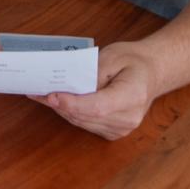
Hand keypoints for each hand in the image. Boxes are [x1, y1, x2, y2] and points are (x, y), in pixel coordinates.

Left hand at [30, 41, 159, 139]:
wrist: (152, 74)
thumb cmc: (134, 61)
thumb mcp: (113, 56)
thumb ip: (93, 72)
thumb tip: (70, 86)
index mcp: (133, 96)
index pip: (98, 106)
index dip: (73, 103)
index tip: (52, 95)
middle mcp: (128, 118)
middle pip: (86, 116)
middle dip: (60, 104)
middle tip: (37, 90)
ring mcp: (121, 128)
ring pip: (82, 122)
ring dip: (60, 108)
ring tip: (40, 94)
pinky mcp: (113, 132)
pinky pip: (85, 124)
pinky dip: (70, 112)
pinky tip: (56, 101)